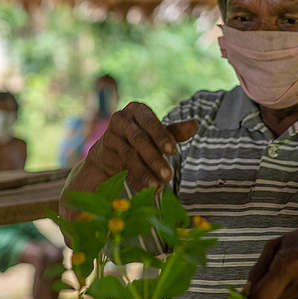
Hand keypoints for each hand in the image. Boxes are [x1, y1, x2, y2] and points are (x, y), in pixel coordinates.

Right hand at [80, 102, 196, 192]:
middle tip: (169, 176)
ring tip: (158, 187)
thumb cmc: (139, 139)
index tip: (174, 152)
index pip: (151, 122)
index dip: (162, 137)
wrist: (108, 153)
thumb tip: (194, 125)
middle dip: (155, 159)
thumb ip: (174, 132)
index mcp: (137, 109)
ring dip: (145, 173)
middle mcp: (121, 118)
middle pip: (139, 140)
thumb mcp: (157, 134)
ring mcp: (110, 135)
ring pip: (129, 156)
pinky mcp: (103, 153)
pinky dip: (134, 179)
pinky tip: (145, 189)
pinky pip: (120, 167)